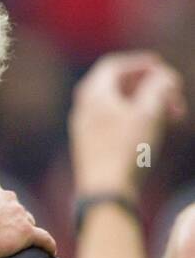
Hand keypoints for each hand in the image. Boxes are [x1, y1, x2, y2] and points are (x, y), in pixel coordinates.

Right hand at [0, 180, 56, 257]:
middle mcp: (7, 197)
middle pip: (11, 206)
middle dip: (6, 216)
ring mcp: (19, 214)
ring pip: (25, 220)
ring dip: (21, 229)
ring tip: (14, 243)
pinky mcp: (27, 233)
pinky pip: (43, 239)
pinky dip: (47, 244)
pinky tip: (50, 250)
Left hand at [70, 52, 186, 198]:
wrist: (106, 194)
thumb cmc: (127, 150)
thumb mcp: (150, 111)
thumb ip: (159, 86)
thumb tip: (163, 77)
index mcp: (92, 96)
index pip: (112, 66)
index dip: (138, 63)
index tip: (161, 66)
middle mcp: (83, 111)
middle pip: (117, 86)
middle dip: (149, 86)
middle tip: (175, 95)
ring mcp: (84, 131)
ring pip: (119, 107)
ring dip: (147, 105)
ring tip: (174, 116)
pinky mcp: (91, 149)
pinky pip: (114, 125)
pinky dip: (136, 121)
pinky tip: (156, 132)